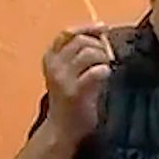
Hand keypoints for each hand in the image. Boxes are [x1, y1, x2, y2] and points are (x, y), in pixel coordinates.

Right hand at [42, 23, 115, 144]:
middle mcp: (53, 65)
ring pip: (87, 52)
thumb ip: (81, 55)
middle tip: (108, 58)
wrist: (63, 131)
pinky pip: (95, 71)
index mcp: (50, 58)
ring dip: (103, 57)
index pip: (67, 33)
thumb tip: (102, 36)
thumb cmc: (72, 101)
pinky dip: (105, 70)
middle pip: (80, 40)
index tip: (103, 28)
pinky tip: (108, 76)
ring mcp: (62, 78)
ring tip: (107, 67)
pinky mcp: (74, 92)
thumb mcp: (71, 74)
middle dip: (99, 45)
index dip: (87, 28)